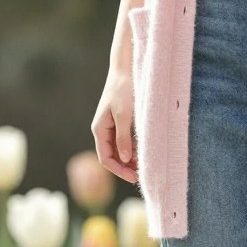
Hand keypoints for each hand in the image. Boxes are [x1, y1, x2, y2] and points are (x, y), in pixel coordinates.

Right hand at [91, 68, 138, 184]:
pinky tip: (145, 151)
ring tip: (146, 164)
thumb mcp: (124, 115)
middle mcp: (104, 130)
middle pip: (112, 156)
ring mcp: (112, 126)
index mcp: (99, 129)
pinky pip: (125, 140)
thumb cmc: (124, 89)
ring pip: (120, 150)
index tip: (135, 177)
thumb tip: (125, 159)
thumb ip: (123, 137)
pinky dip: (134, 148)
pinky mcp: (121, 121)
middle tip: (143, 174)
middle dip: (126, 167)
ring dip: (131, 159)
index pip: (105, 158)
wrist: (126, 69)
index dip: (119, 171)